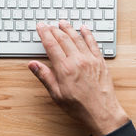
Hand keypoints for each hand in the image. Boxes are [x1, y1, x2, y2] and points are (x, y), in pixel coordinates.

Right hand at [28, 20, 127, 135]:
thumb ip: (45, 77)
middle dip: (54, 30)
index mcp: (65, 69)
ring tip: (62, 23)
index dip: (44, 34)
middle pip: (64, 39)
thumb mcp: (57, 95)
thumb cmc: (79, 107)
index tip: (40, 27)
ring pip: (78, 38)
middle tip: (48, 24)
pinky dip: (87, 34)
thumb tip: (33, 65)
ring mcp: (90, 60)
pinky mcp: (100, 62)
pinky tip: (84, 29)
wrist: (102, 112)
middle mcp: (78, 61)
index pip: (52, 45)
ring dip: (69, 29)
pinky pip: (93, 43)